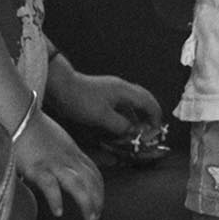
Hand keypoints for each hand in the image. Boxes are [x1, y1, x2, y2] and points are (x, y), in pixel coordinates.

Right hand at [13, 110, 103, 219]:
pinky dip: (56, 199)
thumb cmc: (32, 127)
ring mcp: (53, 163)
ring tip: (89, 216)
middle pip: (90, 180)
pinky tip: (58, 211)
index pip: (93, 172)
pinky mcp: (37, 167)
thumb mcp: (56, 139)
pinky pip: (50, 185)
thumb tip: (64, 166)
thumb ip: (62, 153)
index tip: (99, 201)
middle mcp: (67, 158)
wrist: (18, 114)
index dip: (99, 188)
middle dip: (97, 199)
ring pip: (78, 184)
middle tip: (96, 216)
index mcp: (72, 151)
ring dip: (86, 201)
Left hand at [47, 64, 163, 138]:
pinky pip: (124, 104)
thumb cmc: (80, 99)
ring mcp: (114, 90)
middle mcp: (122, 88)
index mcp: (125, 91)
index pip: (148, 103)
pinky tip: (124, 126)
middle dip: (151, 115)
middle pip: (145, 99)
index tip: (156, 131)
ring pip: (134, 103)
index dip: (155, 118)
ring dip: (139, 116)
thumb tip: (134, 132)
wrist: (62, 87)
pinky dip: (128, 115)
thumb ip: (121, 126)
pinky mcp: (106, 94)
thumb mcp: (102, 116)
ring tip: (139, 131)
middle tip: (153, 130)